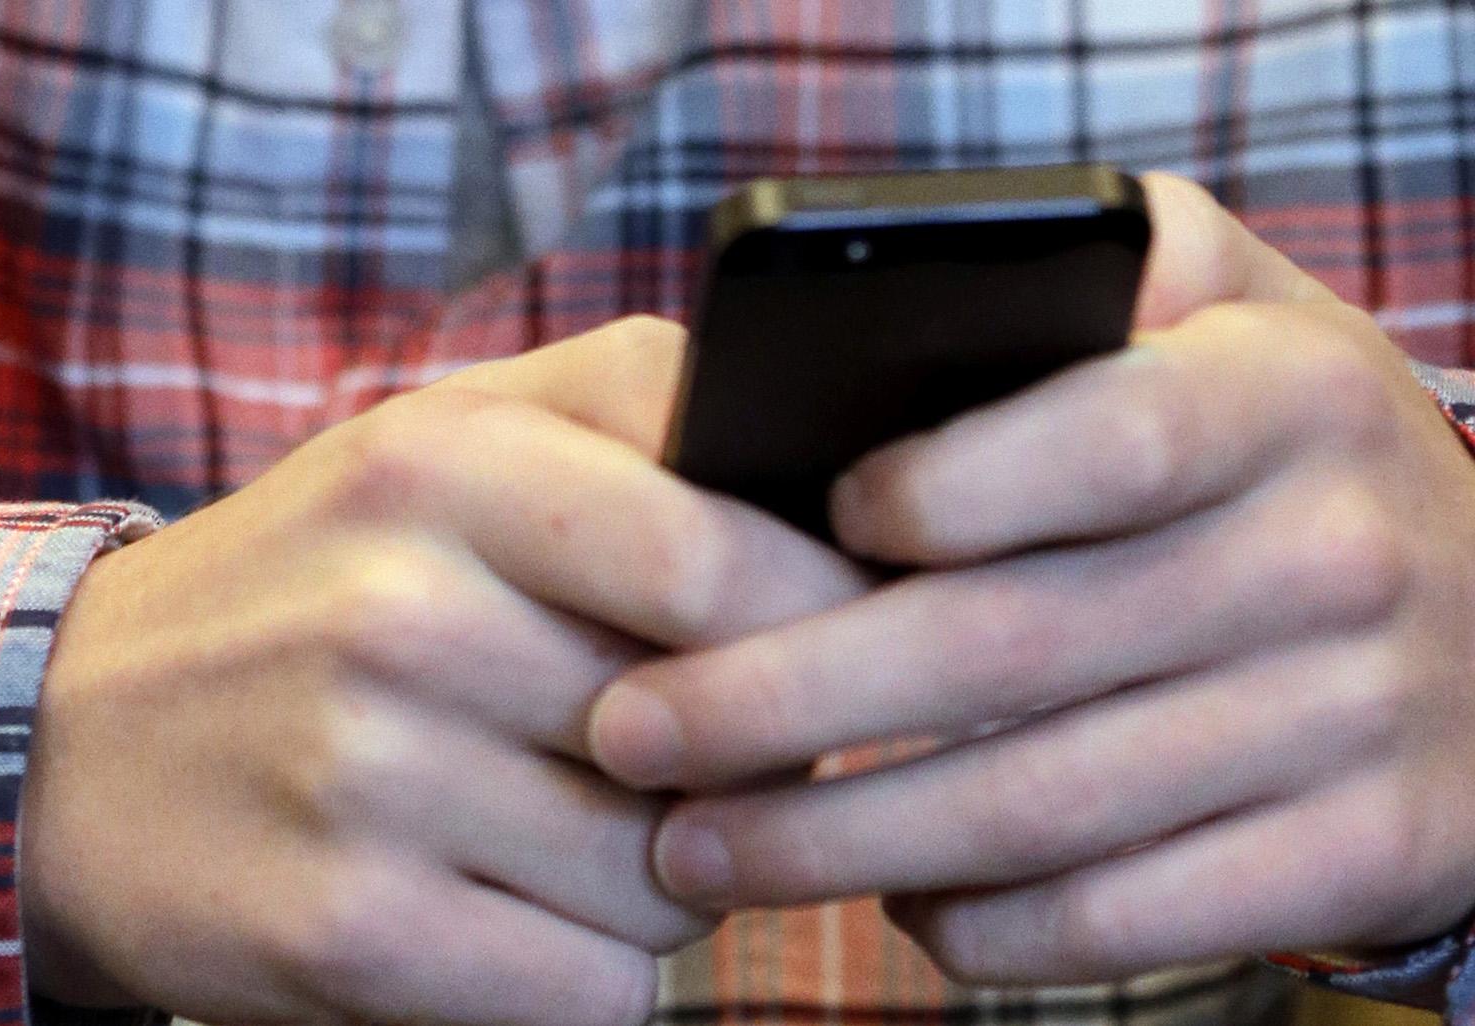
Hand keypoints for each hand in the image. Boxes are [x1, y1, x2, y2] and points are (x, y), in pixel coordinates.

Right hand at [18, 316, 870, 1025]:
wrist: (64, 745)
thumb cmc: (308, 584)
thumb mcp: (441, 437)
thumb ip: (633, 412)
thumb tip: (835, 487)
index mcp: (439, 464)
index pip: (723, 558)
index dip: (821, 619)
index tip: (840, 642)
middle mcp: (399, 614)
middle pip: (719, 733)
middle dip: (741, 757)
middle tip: (683, 746)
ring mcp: (364, 780)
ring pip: (671, 881)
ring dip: (658, 876)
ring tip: (562, 826)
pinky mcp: (346, 932)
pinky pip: (594, 990)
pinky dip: (583, 969)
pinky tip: (507, 909)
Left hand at [588, 175, 1474, 983]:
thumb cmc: (1285, 458)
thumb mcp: (1230, 320)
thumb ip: (1087, 276)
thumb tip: (863, 311)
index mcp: (1283, 394)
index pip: (1097, 439)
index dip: (933, 490)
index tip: (779, 535)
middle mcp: (1332, 552)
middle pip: (1008, 648)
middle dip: (779, 707)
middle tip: (631, 733)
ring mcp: (1357, 718)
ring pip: (1041, 806)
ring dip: (838, 842)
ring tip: (696, 849)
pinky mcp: (1361, 854)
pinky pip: (1127, 915)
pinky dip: (983, 928)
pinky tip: (889, 908)